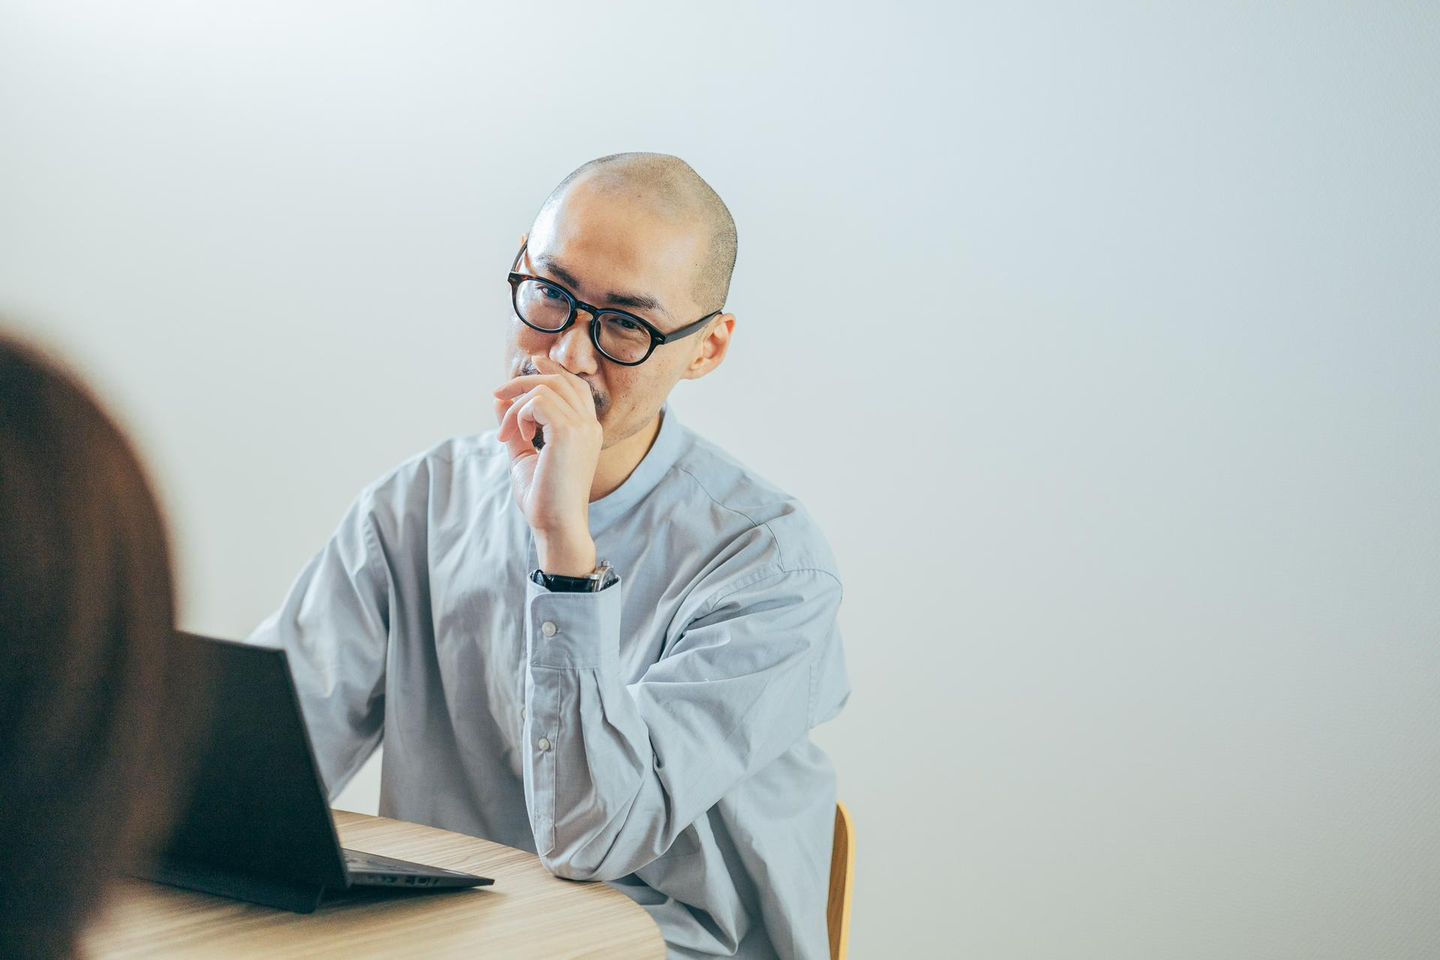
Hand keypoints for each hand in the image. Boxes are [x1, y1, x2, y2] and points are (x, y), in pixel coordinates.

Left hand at [492, 355, 601, 574]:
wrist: (555, 525)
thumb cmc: (543, 498)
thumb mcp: (524, 455)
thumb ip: (515, 427)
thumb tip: (500, 399)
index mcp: (586, 430)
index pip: (574, 385)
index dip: (552, 369)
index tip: (531, 363)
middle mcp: (589, 425)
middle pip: (560, 380)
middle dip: (525, 381)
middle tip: (498, 393)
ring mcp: (582, 427)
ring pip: (545, 388)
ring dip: (516, 407)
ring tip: (507, 435)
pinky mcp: (569, 431)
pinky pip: (537, 402)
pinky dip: (519, 415)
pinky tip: (518, 437)